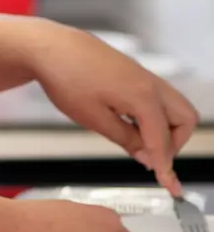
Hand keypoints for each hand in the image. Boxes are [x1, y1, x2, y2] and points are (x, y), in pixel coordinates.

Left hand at [27, 23, 199, 193]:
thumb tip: (147, 155)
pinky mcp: (131, 70)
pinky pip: (156, 95)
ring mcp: (141, 73)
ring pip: (174, 105)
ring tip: (138, 140)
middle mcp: (148, 82)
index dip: (165, 166)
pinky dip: (153, 113)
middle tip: (151, 157)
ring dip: (165, 127)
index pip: (163, 140)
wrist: (48, 46)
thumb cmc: (66, 77)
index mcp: (142, 96)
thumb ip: (126, 139)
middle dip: (175, 142)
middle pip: (185, 119)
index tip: (169, 185)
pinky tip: (130, 121)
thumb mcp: (93, 118)